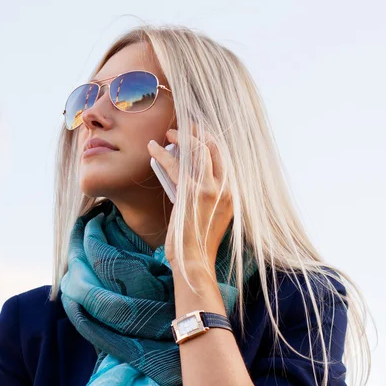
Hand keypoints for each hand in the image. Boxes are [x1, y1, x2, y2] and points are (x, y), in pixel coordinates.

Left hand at [147, 123, 233, 271]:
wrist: (194, 260)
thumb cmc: (198, 240)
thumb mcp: (212, 214)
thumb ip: (209, 193)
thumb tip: (191, 171)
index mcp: (232, 193)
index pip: (225, 156)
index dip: (211, 139)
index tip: (198, 131)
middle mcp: (225, 188)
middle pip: (213, 148)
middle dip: (198, 132)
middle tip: (183, 125)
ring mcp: (210, 189)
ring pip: (196, 151)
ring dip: (181, 137)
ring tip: (169, 132)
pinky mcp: (191, 193)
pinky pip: (175, 165)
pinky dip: (162, 153)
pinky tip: (153, 147)